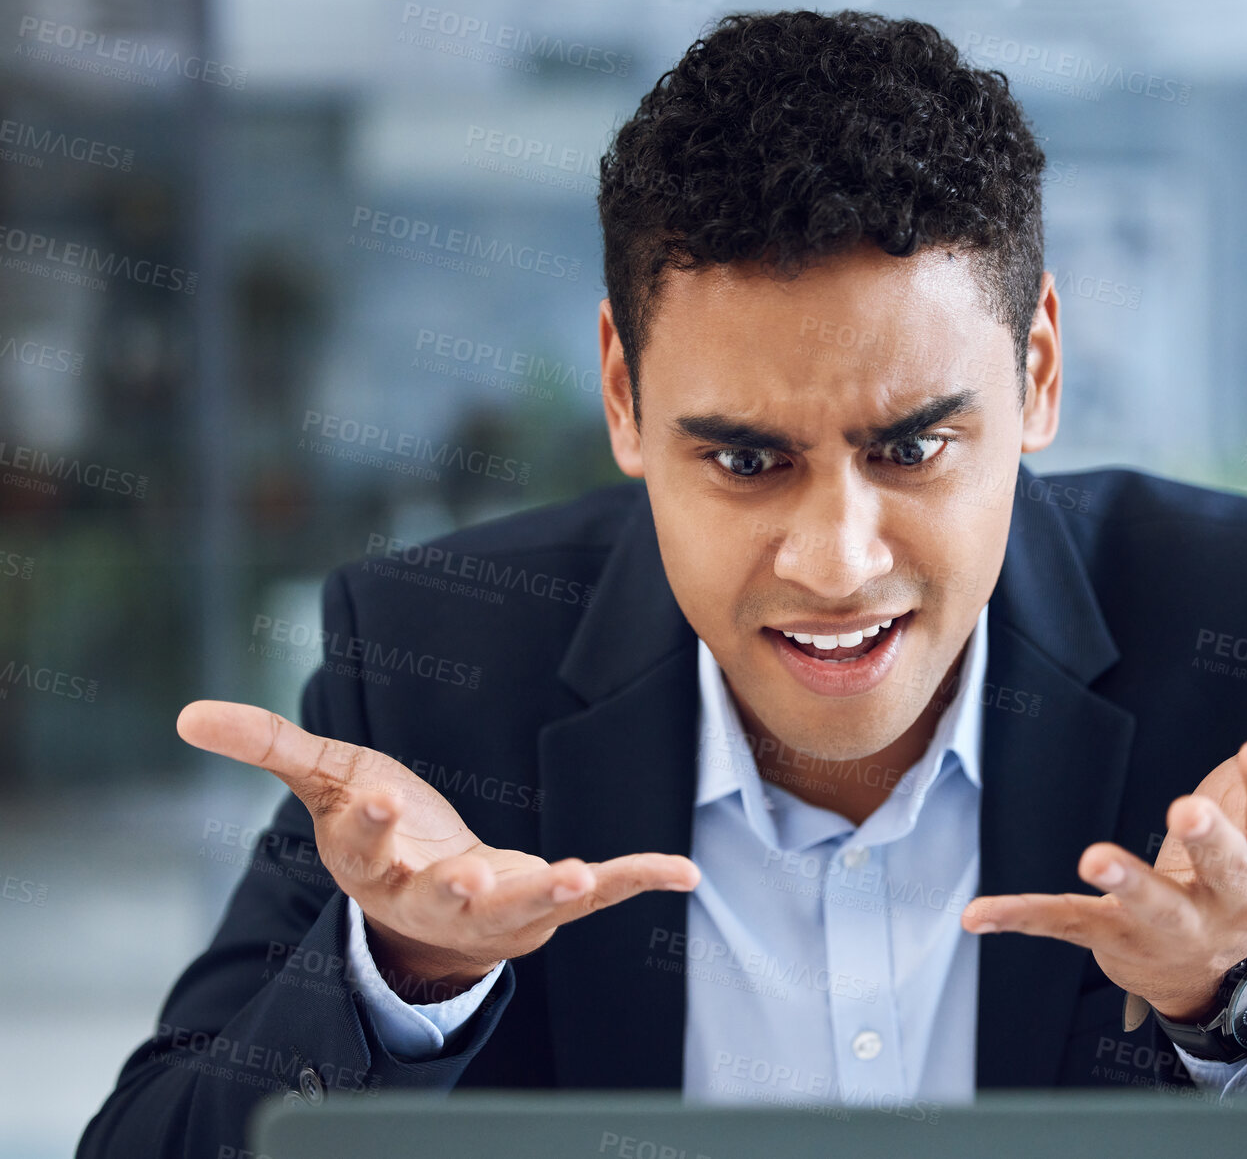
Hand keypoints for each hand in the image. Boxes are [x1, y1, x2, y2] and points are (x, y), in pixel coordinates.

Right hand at [177, 701, 699, 999]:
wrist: (422, 902)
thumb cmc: (380, 832)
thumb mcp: (326, 780)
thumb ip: (268, 747)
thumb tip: (187, 716)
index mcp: (379, 862)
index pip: (370, 846)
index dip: (372, 825)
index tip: (379, 796)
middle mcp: (437, 893)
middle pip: (446, 894)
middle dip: (460, 885)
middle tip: (472, 875)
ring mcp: (498, 904)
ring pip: (523, 906)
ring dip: (550, 893)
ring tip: (579, 875)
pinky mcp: (548, 902)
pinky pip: (600, 893)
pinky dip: (640, 880)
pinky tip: (684, 870)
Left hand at [960, 639, 1246, 1021]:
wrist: (1212, 965)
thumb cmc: (1246, 853)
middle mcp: (1232, 900)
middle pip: (1227, 873)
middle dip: (1210, 843)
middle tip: (1187, 808)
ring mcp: (1171, 923)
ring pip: (1150, 905)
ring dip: (1125, 881)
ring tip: (1094, 856)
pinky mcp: (1112, 936)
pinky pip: (1067, 925)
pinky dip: (1023, 918)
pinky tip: (978, 914)